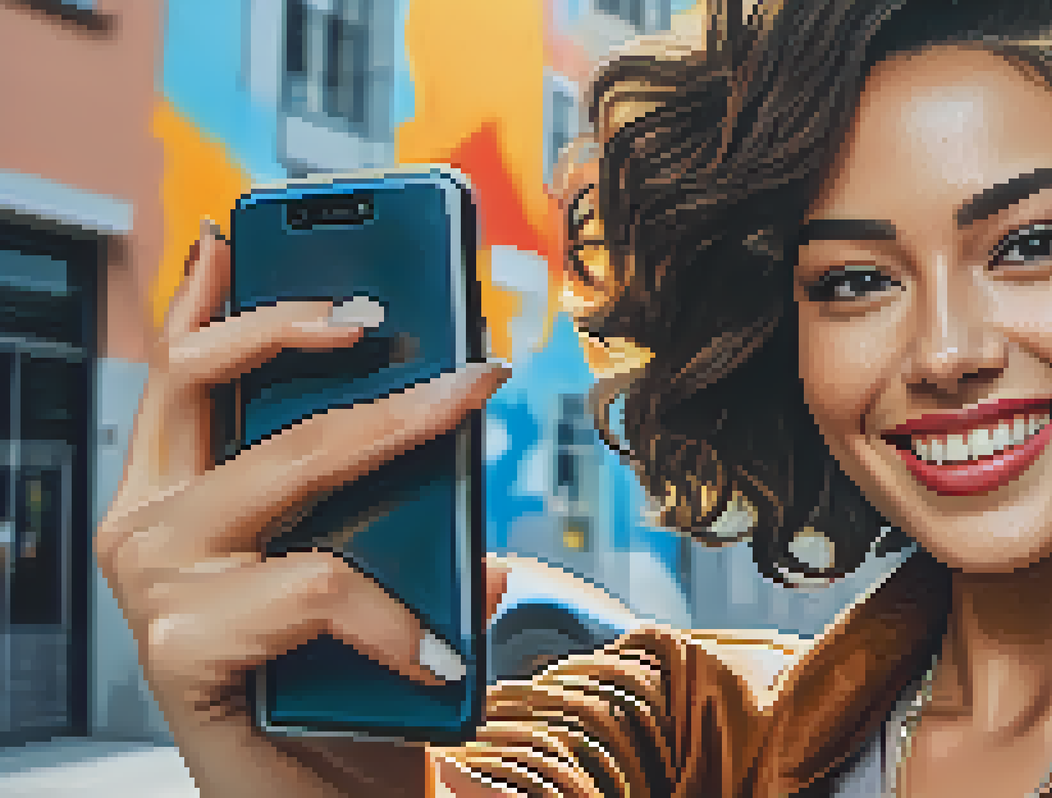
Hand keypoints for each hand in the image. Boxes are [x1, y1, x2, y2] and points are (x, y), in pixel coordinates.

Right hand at [95, 220, 508, 795]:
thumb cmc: (348, 683)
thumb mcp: (379, 562)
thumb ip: (398, 490)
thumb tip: (465, 404)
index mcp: (184, 495)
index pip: (176, 371)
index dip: (210, 294)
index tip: (245, 230)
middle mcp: (150, 526)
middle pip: (205, 378)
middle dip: (309, 320)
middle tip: (394, 299)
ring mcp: (157, 585)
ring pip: (284, 461)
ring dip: (393, 421)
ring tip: (466, 401)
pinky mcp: (180, 650)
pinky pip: (318, 587)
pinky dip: (395, 614)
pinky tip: (438, 651)